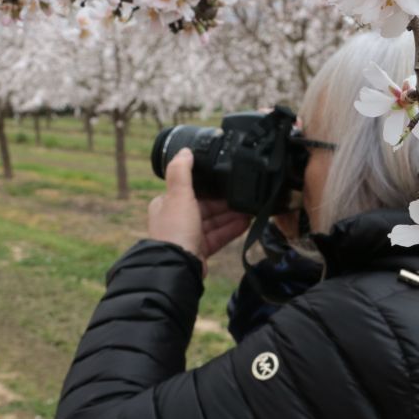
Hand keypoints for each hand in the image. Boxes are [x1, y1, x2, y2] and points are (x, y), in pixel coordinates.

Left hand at [147, 149, 250, 275]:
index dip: (211, 187)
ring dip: (231, 215)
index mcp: (167, 204)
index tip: (228, 181)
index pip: (192, 190)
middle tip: (244, 195)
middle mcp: (176, 219)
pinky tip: (246, 223)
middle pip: (205, 206)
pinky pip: (218, 236)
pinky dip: (231, 229)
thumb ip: (182, 172)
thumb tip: (185, 151)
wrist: (177, 267)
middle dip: (225, 202)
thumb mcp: (178, 195)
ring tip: (250, 209)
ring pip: (213, 222)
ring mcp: (188, 236)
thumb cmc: (175, 230)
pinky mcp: (199, 250)